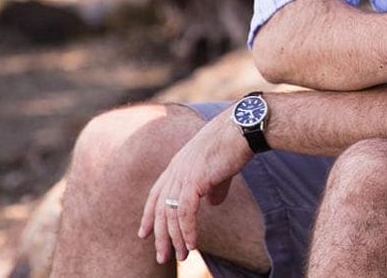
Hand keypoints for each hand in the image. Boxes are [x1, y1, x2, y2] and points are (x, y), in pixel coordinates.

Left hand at [137, 110, 251, 264]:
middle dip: (160, 235)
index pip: (156, 194)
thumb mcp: (219, 169)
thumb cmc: (234, 145)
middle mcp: (175, 170)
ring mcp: (183, 175)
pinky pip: (186, 213)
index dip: (149, 215)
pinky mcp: (195, 180)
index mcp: (178, 165)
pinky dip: (188, 231)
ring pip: (172, 215)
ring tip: (182, 256)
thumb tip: (214, 203)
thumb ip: (213, 187)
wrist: (242, 129)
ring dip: (176, 239)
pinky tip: (193, 244)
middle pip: (161, 209)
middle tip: (161, 257)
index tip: (144, 234)